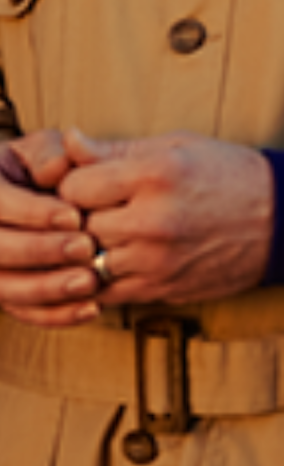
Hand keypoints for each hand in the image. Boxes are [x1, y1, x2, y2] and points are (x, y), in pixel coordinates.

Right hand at [0, 130, 99, 327]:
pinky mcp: (5, 292)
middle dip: (41, 251)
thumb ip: (47, 154)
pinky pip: (23, 312)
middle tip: (85, 248)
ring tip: (90, 281)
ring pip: (4, 288)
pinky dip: (56, 315)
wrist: (31, 197)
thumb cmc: (39, 167)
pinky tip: (92, 308)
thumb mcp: (39, 150)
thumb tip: (58, 167)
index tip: (74, 217)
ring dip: (47, 288)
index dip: (33, 213)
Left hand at [54, 133, 275, 309]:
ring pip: (85, 262)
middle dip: (80, 219)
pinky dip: (100, 280)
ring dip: (89, 251)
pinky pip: (105, 291)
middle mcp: (154, 219)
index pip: (74, 186)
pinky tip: (115, 261)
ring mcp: (157, 259)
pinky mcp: (162, 287)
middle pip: (77, 226)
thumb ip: (116, 149)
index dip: (76, 185)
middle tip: (96, 212)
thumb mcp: (177, 147)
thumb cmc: (230, 174)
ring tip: (107, 236)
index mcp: (157, 174)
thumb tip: (67, 141)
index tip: (91, 186)